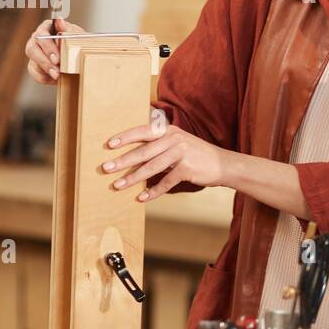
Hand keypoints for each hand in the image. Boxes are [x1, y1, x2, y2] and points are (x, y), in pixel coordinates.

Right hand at [24, 18, 86, 84]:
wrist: (81, 56)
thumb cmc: (78, 42)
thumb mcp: (77, 35)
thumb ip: (68, 29)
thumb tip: (59, 20)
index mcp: (47, 28)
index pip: (42, 33)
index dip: (48, 46)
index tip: (57, 58)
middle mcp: (38, 39)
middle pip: (33, 48)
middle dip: (45, 59)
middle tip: (57, 67)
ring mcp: (35, 52)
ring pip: (33, 60)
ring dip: (46, 69)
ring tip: (57, 75)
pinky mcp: (35, 64)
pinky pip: (34, 72)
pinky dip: (44, 77)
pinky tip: (54, 79)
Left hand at [101, 109, 229, 201]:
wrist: (223, 164)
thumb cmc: (196, 155)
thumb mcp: (179, 143)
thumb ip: (160, 145)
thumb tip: (134, 155)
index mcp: (169, 131)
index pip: (143, 132)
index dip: (125, 138)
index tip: (109, 145)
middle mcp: (174, 139)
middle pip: (143, 151)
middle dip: (123, 161)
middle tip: (106, 168)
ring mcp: (181, 153)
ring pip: (151, 167)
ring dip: (133, 178)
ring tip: (118, 185)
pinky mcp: (187, 168)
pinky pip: (166, 182)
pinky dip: (153, 191)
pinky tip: (142, 198)